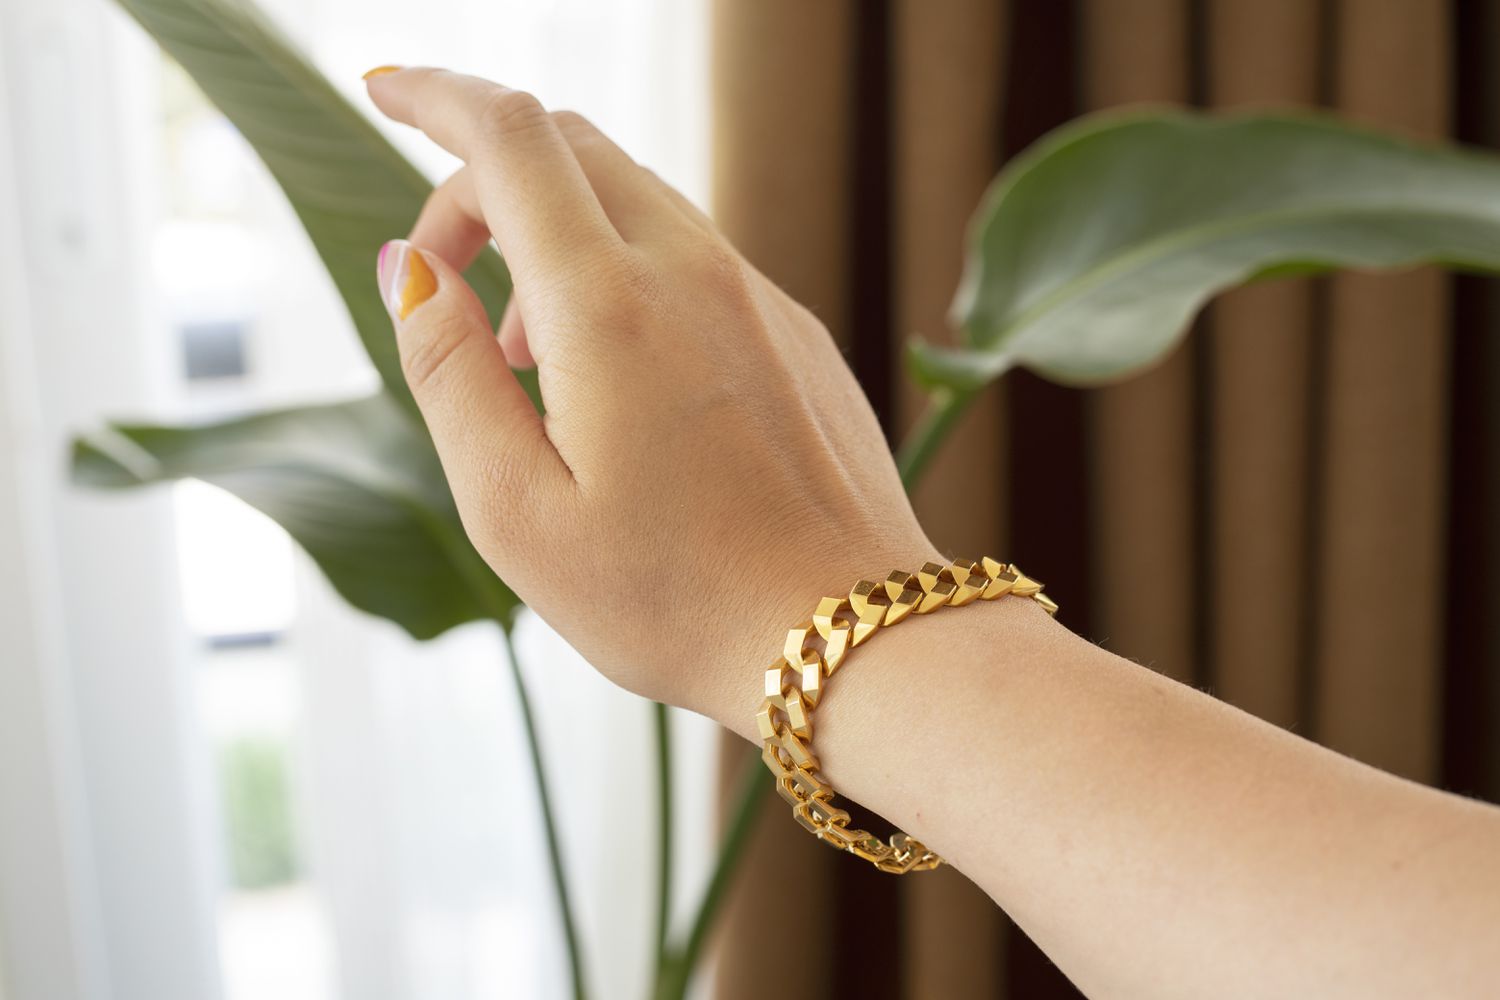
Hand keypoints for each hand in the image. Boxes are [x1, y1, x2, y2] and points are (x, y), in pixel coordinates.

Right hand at [365, 68, 935, 727]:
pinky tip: (616, 382)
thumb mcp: (516, 511)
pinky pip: (693, 257)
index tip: (385, 88)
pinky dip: (624, 274)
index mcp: (609, 306)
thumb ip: (447, 372)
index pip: (508, 136)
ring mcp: (758, 295)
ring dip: (554, 238)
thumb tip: (407, 265)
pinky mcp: (796, 331)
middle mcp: (693, 271)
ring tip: (526, 359)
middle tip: (446, 274)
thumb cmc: (676, 596)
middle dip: (483, 179)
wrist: (853, 635)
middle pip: (571, 146)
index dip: (434, 94)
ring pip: (635, 200)